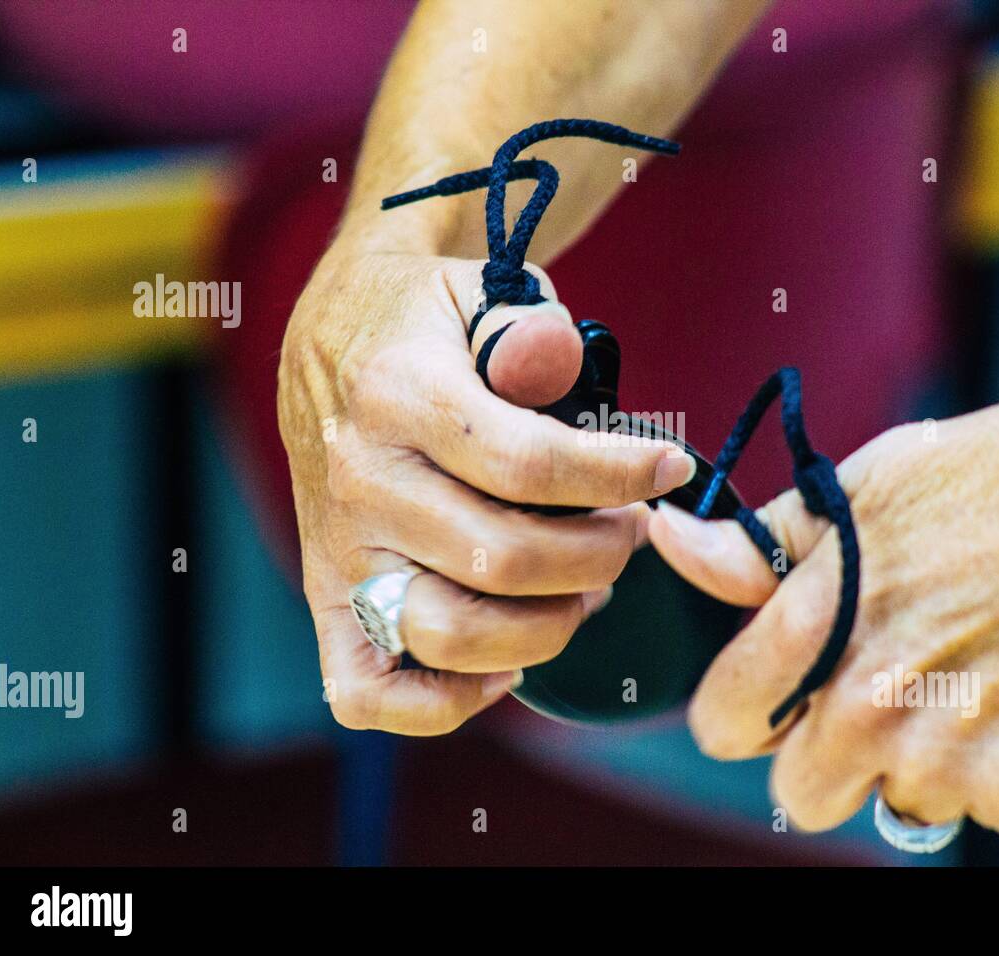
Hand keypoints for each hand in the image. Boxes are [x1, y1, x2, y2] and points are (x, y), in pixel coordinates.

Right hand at [278, 244, 693, 734]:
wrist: (333, 338)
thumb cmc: (428, 320)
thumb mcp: (480, 293)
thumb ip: (527, 328)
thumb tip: (557, 359)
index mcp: (398, 395)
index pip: (529, 464)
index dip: (621, 476)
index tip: (671, 467)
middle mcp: (360, 480)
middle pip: (505, 559)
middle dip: (601, 555)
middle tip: (633, 531)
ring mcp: (337, 550)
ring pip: (451, 632)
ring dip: (549, 625)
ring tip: (590, 589)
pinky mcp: (327, 598)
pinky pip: (368, 692)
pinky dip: (445, 703)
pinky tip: (507, 666)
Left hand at [650, 370, 998, 837]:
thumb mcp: (867, 486)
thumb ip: (760, 547)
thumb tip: (673, 545)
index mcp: (817, 627)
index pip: (721, 725)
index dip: (744, 707)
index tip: (778, 691)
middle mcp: (871, 707)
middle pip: (800, 790)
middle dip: (830, 748)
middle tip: (890, 685)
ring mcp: (949, 759)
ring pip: (893, 802)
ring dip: (918, 761)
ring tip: (969, 677)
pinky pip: (979, 811)